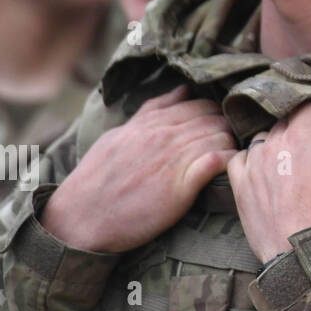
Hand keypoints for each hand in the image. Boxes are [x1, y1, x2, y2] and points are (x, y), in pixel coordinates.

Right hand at [43, 85, 233, 252]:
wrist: (80, 220)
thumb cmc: (97, 180)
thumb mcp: (118, 136)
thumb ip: (151, 112)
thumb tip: (181, 90)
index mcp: (151, 122)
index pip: (201, 104)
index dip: (215, 115)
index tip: (217, 129)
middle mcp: (165, 135)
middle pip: (216, 119)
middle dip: (227, 129)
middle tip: (228, 145)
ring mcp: (173, 158)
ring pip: (222, 137)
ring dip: (230, 146)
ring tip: (228, 160)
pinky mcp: (181, 185)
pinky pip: (218, 161)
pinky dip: (228, 162)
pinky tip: (227, 169)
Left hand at [229, 94, 310, 262]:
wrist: (304, 253)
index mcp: (302, 135)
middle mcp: (273, 144)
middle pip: (286, 120)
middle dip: (302, 124)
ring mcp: (253, 165)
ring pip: (264, 138)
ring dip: (277, 140)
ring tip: (292, 155)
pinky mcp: (241, 187)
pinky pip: (239, 160)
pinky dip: (251, 159)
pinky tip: (263, 168)